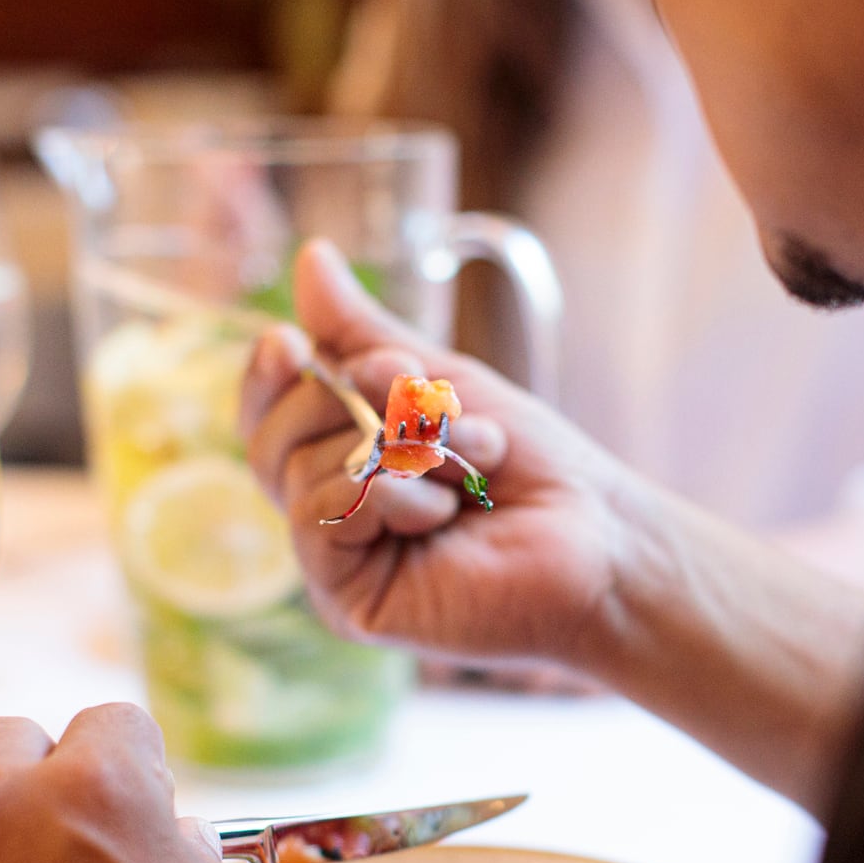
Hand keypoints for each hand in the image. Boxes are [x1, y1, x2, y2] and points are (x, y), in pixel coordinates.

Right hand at [240, 240, 651, 671]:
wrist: (595, 533)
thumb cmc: (532, 466)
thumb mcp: (441, 382)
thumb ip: (367, 333)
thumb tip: (311, 259)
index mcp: (342, 461)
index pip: (269, 413)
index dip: (268, 375)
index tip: (288, 340)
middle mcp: (330, 511)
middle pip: (276, 438)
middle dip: (361, 402)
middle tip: (439, 405)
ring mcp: (337, 562)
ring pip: (302, 474)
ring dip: (402, 450)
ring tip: (476, 459)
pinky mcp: (350, 602)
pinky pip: (324, 521)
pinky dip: (387, 498)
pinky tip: (446, 511)